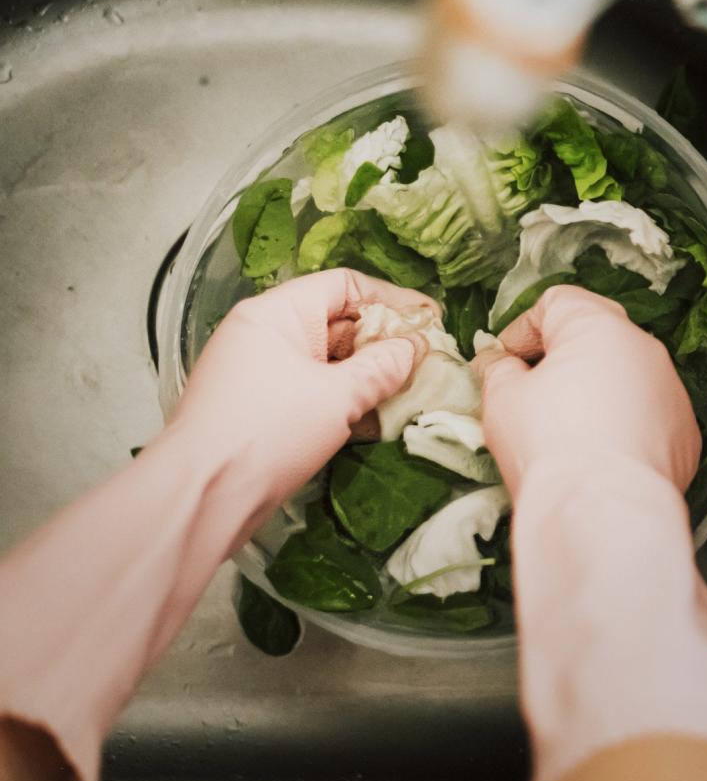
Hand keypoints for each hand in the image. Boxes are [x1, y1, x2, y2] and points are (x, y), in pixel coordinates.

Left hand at [168, 268, 437, 509]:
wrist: (202, 496)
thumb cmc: (268, 432)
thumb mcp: (339, 397)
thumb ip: (383, 367)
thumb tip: (415, 347)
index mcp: (278, 312)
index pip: (345, 285)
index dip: (393, 298)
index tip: (430, 319)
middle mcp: (265, 332)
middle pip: (337, 322)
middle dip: (383, 341)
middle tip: (426, 360)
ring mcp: (260, 372)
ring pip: (327, 361)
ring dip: (367, 375)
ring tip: (409, 391)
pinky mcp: (260, 408)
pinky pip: (311, 390)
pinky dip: (343, 400)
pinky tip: (375, 420)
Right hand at [474, 285, 700, 494]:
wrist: (602, 515)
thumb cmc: (546, 445)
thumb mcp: (502, 399)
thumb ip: (498, 369)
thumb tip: (499, 362)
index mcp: (599, 327)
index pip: (557, 303)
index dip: (523, 329)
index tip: (504, 362)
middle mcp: (645, 349)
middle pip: (596, 335)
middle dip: (561, 357)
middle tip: (532, 391)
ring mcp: (673, 392)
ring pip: (626, 376)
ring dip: (596, 390)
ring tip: (569, 430)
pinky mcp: (687, 434)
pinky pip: (649, 415)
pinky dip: (625, 425)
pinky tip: (602, 455)